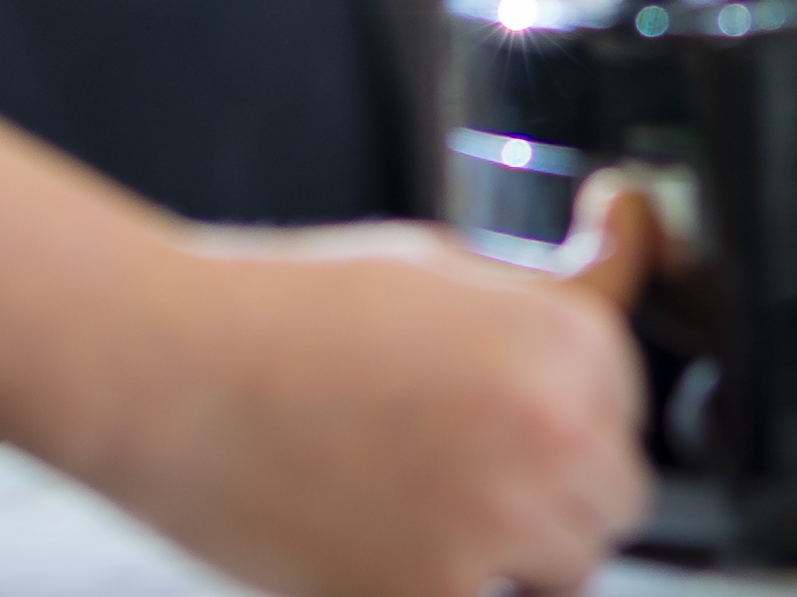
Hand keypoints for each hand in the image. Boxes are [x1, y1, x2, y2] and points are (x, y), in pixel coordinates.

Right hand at [75, 197, 654, 596]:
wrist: (168, 371)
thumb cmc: (288, 309)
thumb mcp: (441, 267)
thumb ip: (544, 289)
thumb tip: (626, 235)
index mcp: (567, 346)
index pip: (628, 409)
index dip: (571, 411)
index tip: (518, 412)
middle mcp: (551, 438)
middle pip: (610, 500)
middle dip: (554, 488)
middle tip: (462, 466)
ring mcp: (493, 529)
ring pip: (564, 569)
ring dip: (516, 550)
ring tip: (421, 504)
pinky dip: (450, 583)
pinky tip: (385, 541)